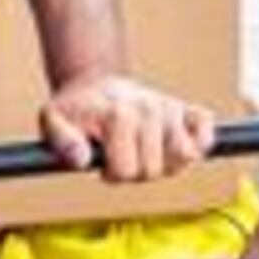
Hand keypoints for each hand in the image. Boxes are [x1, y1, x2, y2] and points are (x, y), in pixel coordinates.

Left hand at [41, 74, 214, 180]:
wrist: (95, 84)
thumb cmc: (77, 108)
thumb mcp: (52, 120)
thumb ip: (61, 141)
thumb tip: (81, 159)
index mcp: (119, 115)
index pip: (127, 171)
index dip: (113, 175)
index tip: (103, 162)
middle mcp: (148, 109)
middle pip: (154, 169)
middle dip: (136, 172)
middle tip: (122, 157)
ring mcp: (169, 108)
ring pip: (184, 155)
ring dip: (164, 163)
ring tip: (144, 153)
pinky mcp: (185, 109)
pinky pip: (206, 128)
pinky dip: (200, 141)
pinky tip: (180, 144)